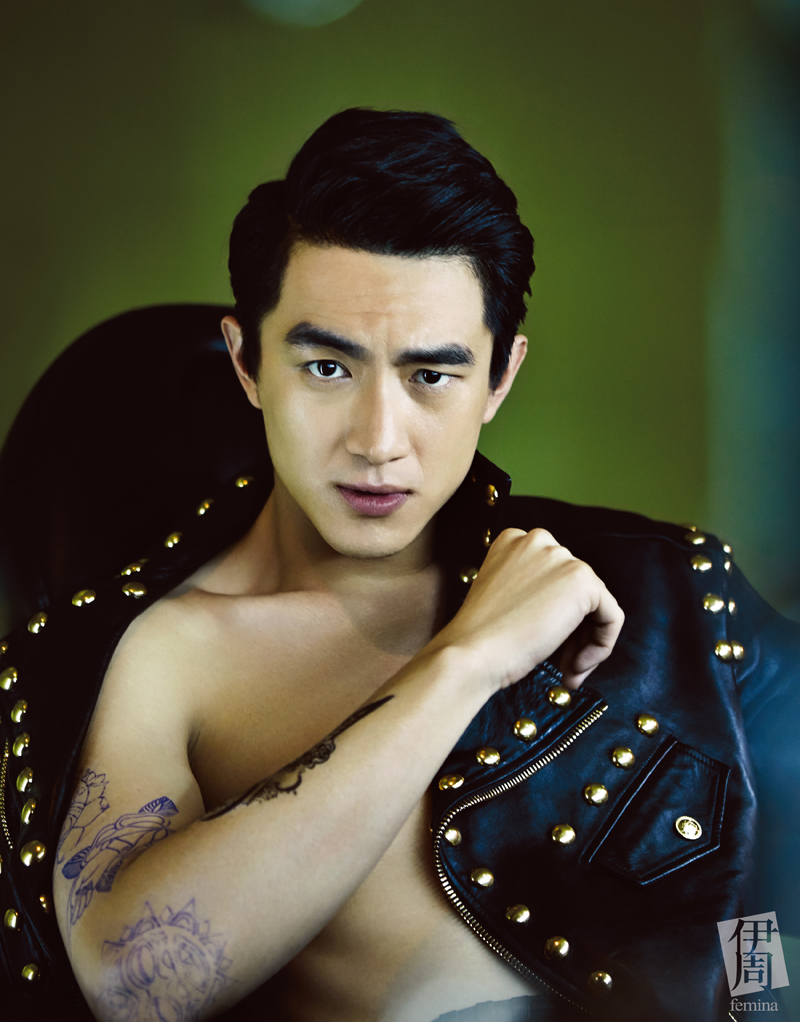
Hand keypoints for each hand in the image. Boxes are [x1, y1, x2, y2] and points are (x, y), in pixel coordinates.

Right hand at [432, 528, 623, 695]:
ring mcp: (561, 557)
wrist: (471, 653)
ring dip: (586, 643)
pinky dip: (602, 645)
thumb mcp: (504, 600)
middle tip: (563, 666)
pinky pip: (612, 616)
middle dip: (574, 633)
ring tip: (567, 671)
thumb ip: (532, 592)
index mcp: (513, 541)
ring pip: (596, 605)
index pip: (553, 578)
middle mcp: (538, 540)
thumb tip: (566, 613)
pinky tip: (575, 667)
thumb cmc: (481, 638)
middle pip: (576, 591)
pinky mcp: (582, 580)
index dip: (555, 616)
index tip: (546, 645)